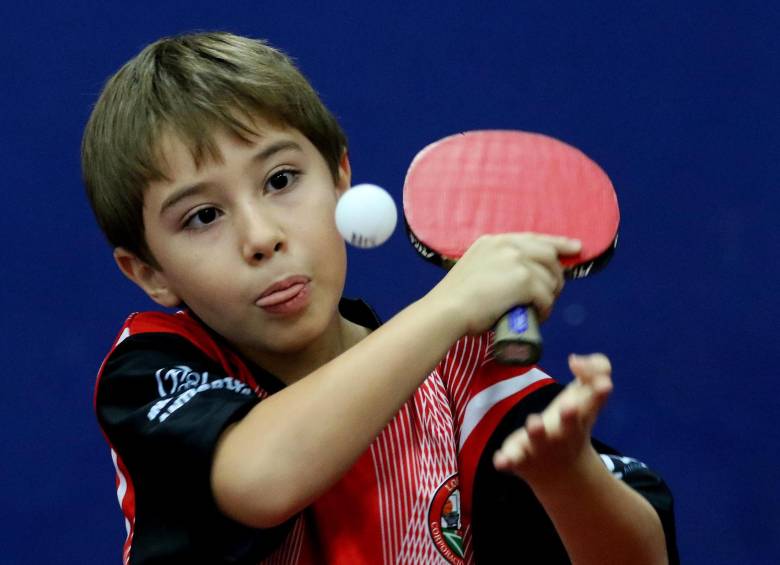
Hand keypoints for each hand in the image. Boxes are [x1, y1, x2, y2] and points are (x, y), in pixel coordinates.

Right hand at [427, 233, 580, 335]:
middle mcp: (507, 246)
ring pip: (549, 278)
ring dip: (550, 295)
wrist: (447, 310)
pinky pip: (546, 296)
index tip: (575, 247)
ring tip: (541, 309)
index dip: (558, 243)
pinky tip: (539, 316)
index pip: (534, 238)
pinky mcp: (524, 280)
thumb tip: (510, 283)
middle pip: (548, 254)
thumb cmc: (454, 300)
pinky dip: (546, 309)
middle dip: (557, 273)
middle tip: (556, 291)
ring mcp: (517, 261)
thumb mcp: (474, 269)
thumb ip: (492, 267)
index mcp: (494, 241)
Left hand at [492, 353, 612, 486]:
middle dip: (569, 416)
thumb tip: (574, 360)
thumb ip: (592, 372)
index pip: (593, 403)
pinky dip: (507, 461)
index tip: (605, 384)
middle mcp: (564, 434)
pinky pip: (512, 460)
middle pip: (569, 425)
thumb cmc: (572, 424)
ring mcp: (541, 447)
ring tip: (534, 422)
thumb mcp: (586, 397)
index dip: (599, 393)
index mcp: (580, 418)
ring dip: (537, 432)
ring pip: (538, 440)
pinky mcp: (520, 458)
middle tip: (569, 405)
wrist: (561, 474)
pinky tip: (501, 460)